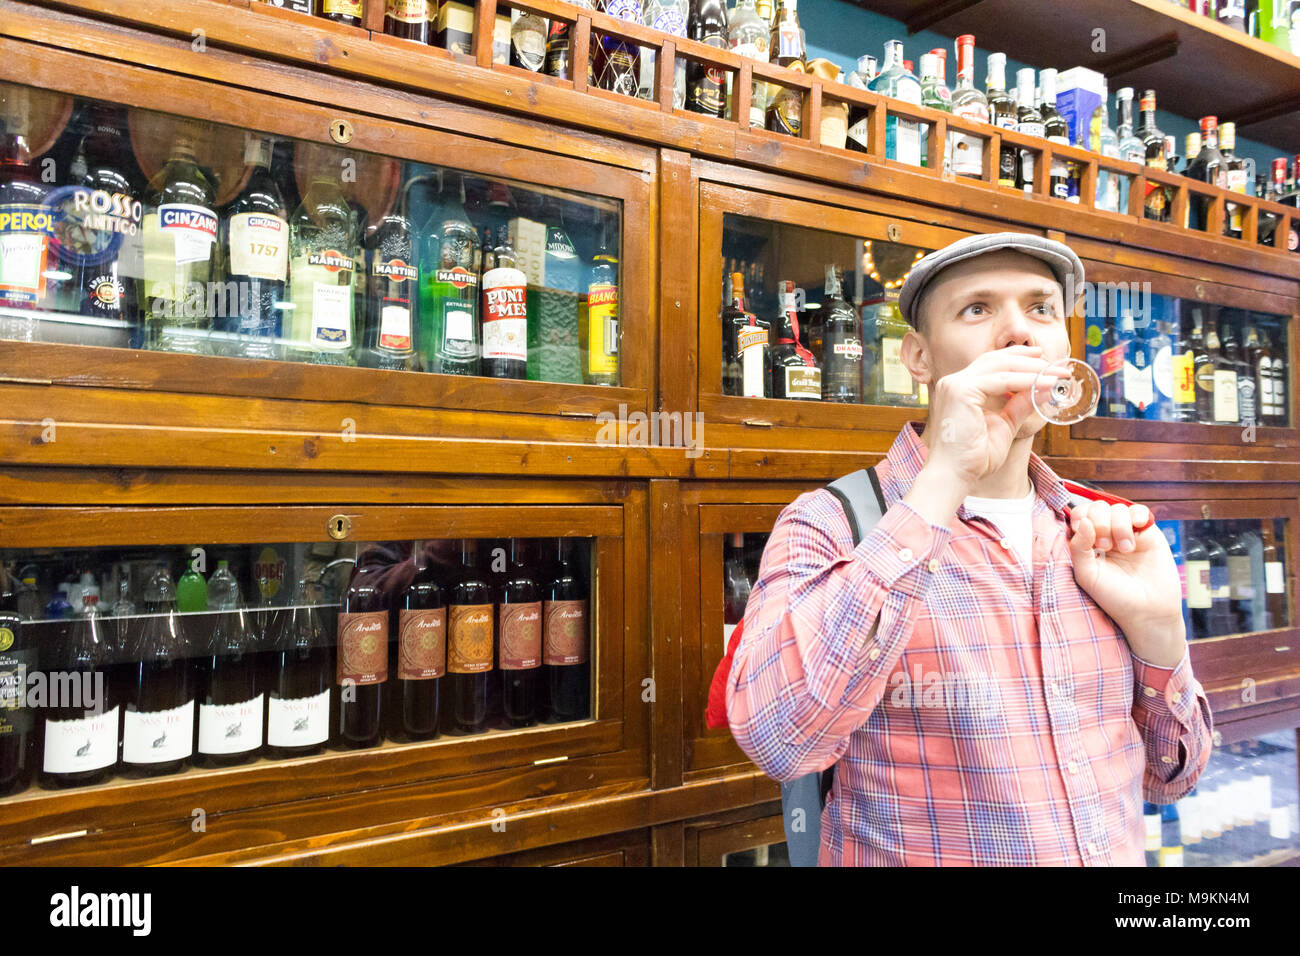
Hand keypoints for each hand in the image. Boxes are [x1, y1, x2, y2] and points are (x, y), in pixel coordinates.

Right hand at [922, 345, 1056, 490]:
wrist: (954, 476)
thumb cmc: (973, 458)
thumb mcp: (1004, 426)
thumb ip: (1019, 406)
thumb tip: (1043, 390)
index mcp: (960, 389)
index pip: (990, 364)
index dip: (1017, 359)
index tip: (1041, 360)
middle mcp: (954, 382)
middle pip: (995, 359)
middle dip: (1027, 358)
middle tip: (1054, 363)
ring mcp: (955, 384)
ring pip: (1000, 366)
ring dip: (1031, 368)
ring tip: (1055, 373)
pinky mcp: (961, 391)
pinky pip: (1001, 380)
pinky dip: (1026, 381)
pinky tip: (1045, 383)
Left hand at [1068, 500, 1186, 666]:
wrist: (1148, 611)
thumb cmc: (1114, 597)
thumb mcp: (1087, 575)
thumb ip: (1079, 547)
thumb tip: (1083, 521)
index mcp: (1088, 544)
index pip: (1080, 516)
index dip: (1080, 517)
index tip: (1083, 532)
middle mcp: (1107, 536)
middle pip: (1097, 508)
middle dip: (1100, 522)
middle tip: (1106, 546)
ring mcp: (1128, 533)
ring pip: (1118, 509)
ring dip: (1118, 525)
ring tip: (1125, 549)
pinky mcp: (1148, 534)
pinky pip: (1139, 511)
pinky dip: (1136, 515)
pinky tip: (1138, 529)